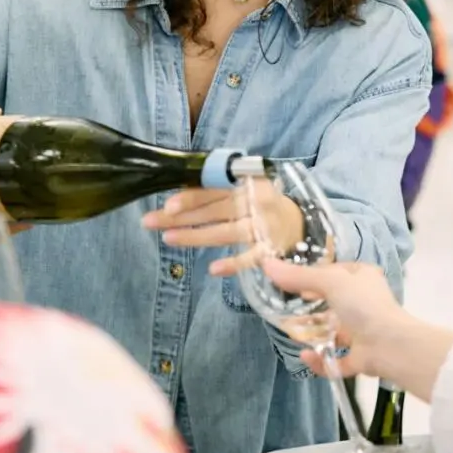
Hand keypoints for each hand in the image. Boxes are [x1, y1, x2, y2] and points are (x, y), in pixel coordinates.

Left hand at [141, 180, 305, 276]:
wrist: (301, 224)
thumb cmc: (261, 204)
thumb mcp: (244, 189)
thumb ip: (217, 190)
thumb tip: (176, 198)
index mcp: (248, 182)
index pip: (214, 189)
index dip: (191, 197)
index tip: (168, 205)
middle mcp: (257, 202)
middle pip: (215, 210)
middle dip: (181, 217)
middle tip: (152, 222)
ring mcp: (265, 227)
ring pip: (226, 232)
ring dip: (196, 236)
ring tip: (168, 238)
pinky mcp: (271, 249)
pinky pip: (250, 258)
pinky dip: (234, 264)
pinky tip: (213, 269)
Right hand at [263, 257, 412, 378]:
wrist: (390, 345)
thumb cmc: (364, 305)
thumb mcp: (330, 282)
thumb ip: (299, 276)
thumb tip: (266, 264)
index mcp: (363, 279)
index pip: (335, 273)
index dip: (313, 276)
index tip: (291, 282)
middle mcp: (364, 303)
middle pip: (332, 303)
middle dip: (311, 308)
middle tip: (286, 309)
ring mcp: (363, 332)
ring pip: (334, 332)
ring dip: (313, 335)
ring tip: (290, 332)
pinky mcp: (360, 357)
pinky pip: (335, 359)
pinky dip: (320, 361)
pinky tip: (305, 356)